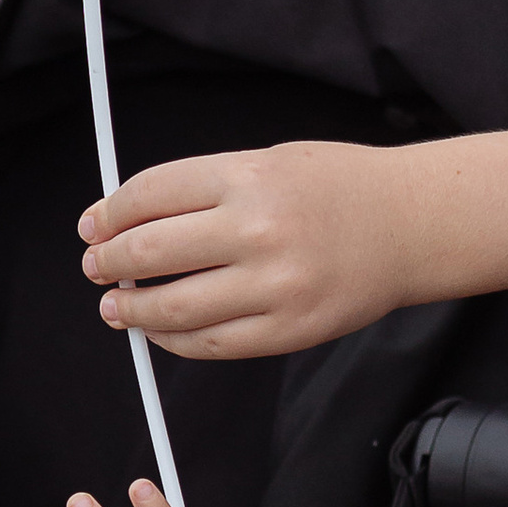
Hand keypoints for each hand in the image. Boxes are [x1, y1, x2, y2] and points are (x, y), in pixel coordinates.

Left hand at [78, 143, 405, 358]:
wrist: (412, 224)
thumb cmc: (339, 189)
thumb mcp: (268, 162)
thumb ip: (203, 189)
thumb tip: (131, 219)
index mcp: (247, 178)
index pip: (149, 195)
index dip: (109, 214)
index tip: (94, 225)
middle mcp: (257, 230)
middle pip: (149, 252)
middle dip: (108, 262)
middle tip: (97, 266)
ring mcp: (274, 285)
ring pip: (172, 307)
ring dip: (130, 309)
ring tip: (117, 306)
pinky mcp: (288, 330)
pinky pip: (210, 344)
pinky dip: (173, 340)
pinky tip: (160, 330)